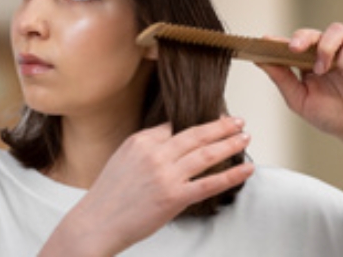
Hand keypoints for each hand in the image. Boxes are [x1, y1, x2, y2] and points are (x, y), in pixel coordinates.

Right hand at [46, 117, 252, 255]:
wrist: (96, 222)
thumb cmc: (108, 195)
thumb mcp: (122, 158)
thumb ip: (147, 148)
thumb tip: (170, 141)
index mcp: (140, 141)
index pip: (175, 125)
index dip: (199, 123)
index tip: (214, 121)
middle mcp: (154, 153)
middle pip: (196, 134)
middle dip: (221, 126)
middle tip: (238, 121)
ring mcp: (166, 175)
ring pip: (206, 154)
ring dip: (230, 144)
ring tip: (244, 138)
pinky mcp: (174, 197)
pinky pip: (210, 183)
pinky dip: (232, 175)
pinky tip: (246, 169)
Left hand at [257, 23, 342, 139]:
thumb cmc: (328, 114)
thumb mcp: (299, 100)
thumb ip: (282, 80)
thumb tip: (260, 61)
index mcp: (304, 63)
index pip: (290, 45)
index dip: (277, 41)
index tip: (265, 41)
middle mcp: (322, 54)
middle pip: (310, 33)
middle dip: (301, 38)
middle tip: (294, 48)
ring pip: (335, 30)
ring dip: (325, 47)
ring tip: (322, 69)